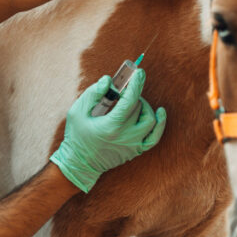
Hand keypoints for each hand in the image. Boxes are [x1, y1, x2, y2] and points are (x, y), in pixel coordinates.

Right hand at [50, 69, 167, 192]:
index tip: (138, 72)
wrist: (79, 164)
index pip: (130, 100)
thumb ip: (93, 93)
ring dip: (143, 106)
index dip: (136, 84)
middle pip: (138, 107)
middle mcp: (126, 136)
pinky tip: (160, 112)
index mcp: (111, 126)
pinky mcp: (136, 150)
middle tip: (122, 90)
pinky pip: (154, 136)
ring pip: (150, 119)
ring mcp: (133, 145)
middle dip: (132, 94)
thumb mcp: (77, 111)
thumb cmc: (76, 136)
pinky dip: (159, 123)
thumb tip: (109, 80)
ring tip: (132, 103)